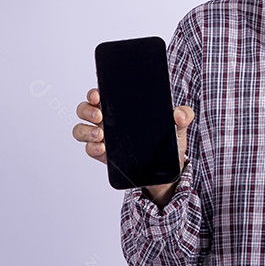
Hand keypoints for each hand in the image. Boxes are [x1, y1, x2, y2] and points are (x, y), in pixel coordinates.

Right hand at [73, 88, 193, 205]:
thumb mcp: (177, 128)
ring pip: (81, 129)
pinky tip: (102, 148)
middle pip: (86, 109)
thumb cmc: (167, 143)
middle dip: (87, 110)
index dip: (94, 92)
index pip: (102, 95)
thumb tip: (180, 114)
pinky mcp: (104, 155)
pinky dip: (91, 147)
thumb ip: (183, 116)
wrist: (166, 173)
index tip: (98, 95)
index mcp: (122, 108)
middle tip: (100, 115)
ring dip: (85, 130)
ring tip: (100, 135)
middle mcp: (109, 120)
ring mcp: (104, 138)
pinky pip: (89, 149)